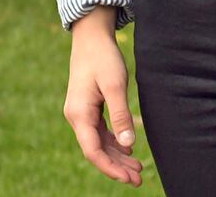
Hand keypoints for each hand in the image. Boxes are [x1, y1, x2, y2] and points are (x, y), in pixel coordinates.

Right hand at [64, 9, 143, 185]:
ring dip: (117, 156)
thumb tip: (128, 144)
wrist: (91, 36)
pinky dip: (114, 142)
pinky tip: (127, 149)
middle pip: (96, 150)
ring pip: (99, 143)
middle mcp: (76, 117)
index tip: (128, 178)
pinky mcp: (88, 107)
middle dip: (116, 167)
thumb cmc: (103, 57)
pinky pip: (99, 132)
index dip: (110, 168)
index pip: (93, 151)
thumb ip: (120, 114)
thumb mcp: (115, 84)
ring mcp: (81, 113)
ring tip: (137, 169)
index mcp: (79, 114)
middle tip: (139, 179)